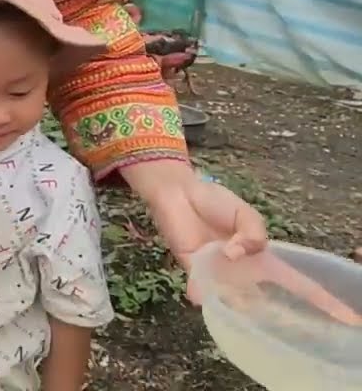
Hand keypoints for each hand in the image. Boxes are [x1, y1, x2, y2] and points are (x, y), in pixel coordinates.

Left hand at [124, 161, 360, 324]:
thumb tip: (237, 255)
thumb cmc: (214, 201)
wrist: (179, 192)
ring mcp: (220, 274)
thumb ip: (252, 233)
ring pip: (234, 299)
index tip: (349, 319)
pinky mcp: (193, 269)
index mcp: (264, 259)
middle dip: (274, 317)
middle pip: (264, 302)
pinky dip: (201, 291)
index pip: (298, 283)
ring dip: (235, 300)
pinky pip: (202, 287)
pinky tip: (200, 294)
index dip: (322, 301)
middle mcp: (244, 273)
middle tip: (284, 331)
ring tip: (239, 304)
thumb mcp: (245, 213)